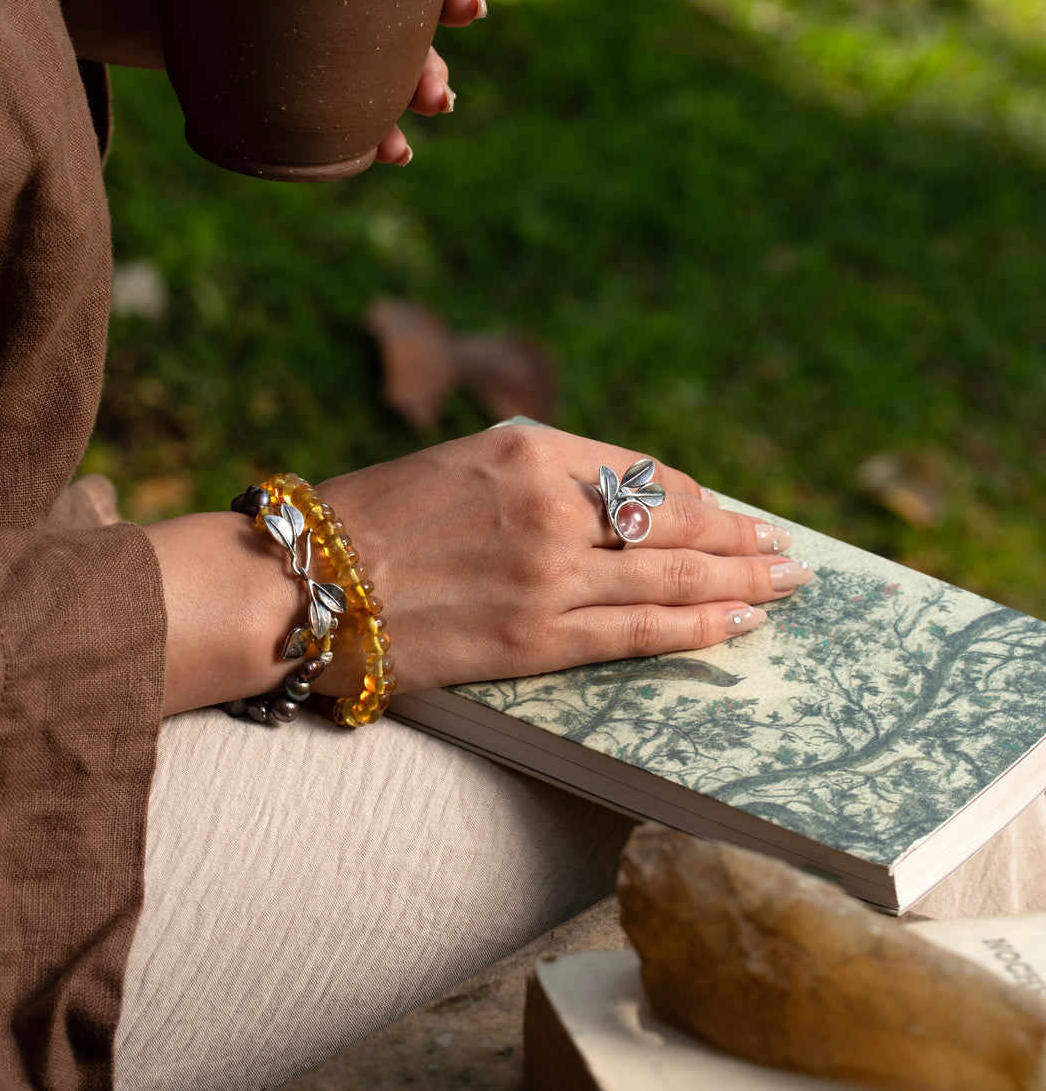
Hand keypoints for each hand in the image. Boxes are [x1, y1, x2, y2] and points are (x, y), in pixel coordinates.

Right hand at [314, 422, 812, 697]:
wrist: (303, 584)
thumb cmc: (371, 519)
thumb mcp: (461, 465)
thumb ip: (538, 477)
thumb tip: (615, 502)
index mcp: (530, 451)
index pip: (646, 474)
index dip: (700, 500)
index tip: (727, 515)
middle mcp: (550, 506)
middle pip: (676, 523)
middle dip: (741, 539)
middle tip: (784, 552)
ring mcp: (548, 575)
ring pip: (674, 577)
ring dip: (742, 583)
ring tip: (787, 588)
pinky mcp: (535, 639)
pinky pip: (641, 632)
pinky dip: (699, 628)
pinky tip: (738, 626)